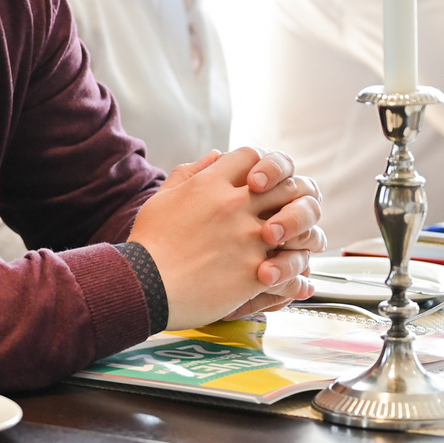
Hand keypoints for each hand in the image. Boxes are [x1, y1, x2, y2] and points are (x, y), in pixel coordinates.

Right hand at [127, 147, 324, 327]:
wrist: (143, 287)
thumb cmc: (149, 246)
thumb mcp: (162, 199)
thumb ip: (190, 173)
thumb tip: (217, 155)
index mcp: (210, 184)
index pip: (252, 156)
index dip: (262, 166)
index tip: (261, 182)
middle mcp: (233, 205)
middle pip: (285, 184)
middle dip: (290, 196)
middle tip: (286, 211)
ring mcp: (247, 237)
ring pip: (297, 224)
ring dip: (300, 233)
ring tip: (292, 245)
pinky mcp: (254, 271)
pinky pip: (290, 266)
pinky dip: (294, 273)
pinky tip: (290, 278)